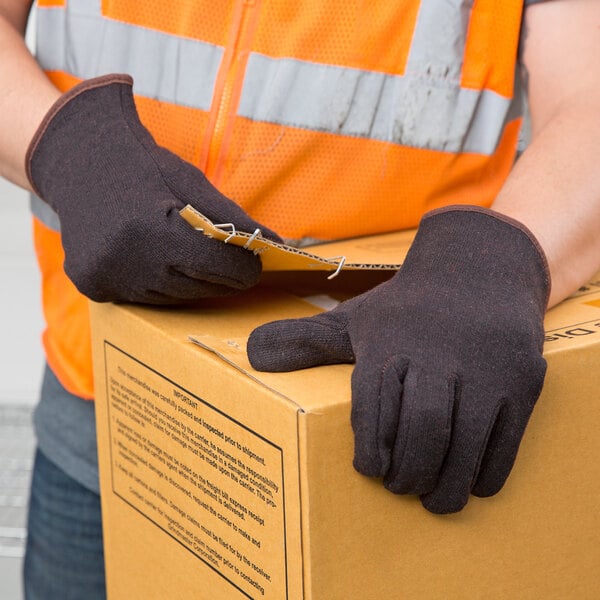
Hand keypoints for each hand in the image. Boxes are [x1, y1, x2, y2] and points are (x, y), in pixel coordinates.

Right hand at [26, 74, 279, 303]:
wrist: (82, 163)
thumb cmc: (146, 169)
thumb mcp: (193, 183)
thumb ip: (234, 219)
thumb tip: (279, 246)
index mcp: (156, 229)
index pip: (221, 269)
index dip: (244, 268)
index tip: (252, 263)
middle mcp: (129, 260)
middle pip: (200, 288)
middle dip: (220, 276)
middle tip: (227, 262)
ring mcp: (107, 278)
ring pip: (173, 297)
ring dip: (189, 282)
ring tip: (186, 257)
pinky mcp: (94, 287)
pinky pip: (143, 299)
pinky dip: (158, 285)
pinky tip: (155, 260)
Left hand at [247, 207, 549, 513]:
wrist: (479, 274)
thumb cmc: (407, 309)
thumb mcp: (354, 319)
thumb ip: (306, 341)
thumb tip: (249, 354)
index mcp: (390, 344)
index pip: (373, 407)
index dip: (370, 448)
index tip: (370, 470)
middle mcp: (438, 356)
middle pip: (421, 429)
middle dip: (408, 472)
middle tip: (400, 487)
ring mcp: (484, 370)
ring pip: (462, 442)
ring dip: (443, 482)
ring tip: (431, 498)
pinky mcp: (520, 383)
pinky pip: (504, 442)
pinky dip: (484, 473)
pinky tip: (470, 483)